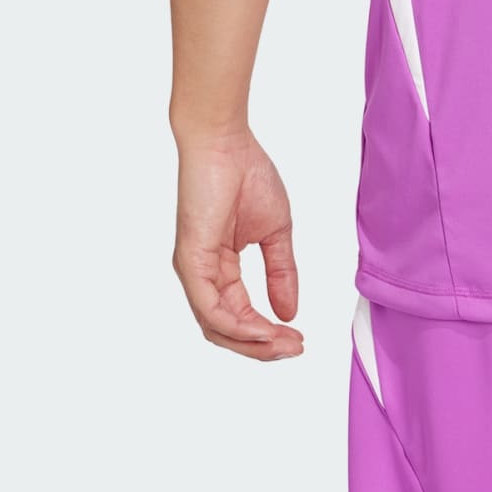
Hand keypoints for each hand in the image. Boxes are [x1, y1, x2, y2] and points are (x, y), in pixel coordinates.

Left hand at [173, 128, 304, 358]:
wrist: (225, 142)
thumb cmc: (247, 174)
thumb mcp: (276, 231)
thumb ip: (282, 272)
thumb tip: (289, 311)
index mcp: (220, 269)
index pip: (240, 316)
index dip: (269, 333)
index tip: (300, 338)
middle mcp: (202, 276)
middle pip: (227, 331)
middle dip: (262, 347)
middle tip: (295, 349)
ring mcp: (194, 271)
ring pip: (217, 327)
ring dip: (252, 342)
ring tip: (284, 344)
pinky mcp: (191, 262)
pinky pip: (210, 308)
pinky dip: (237, 325)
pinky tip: (263, 330)